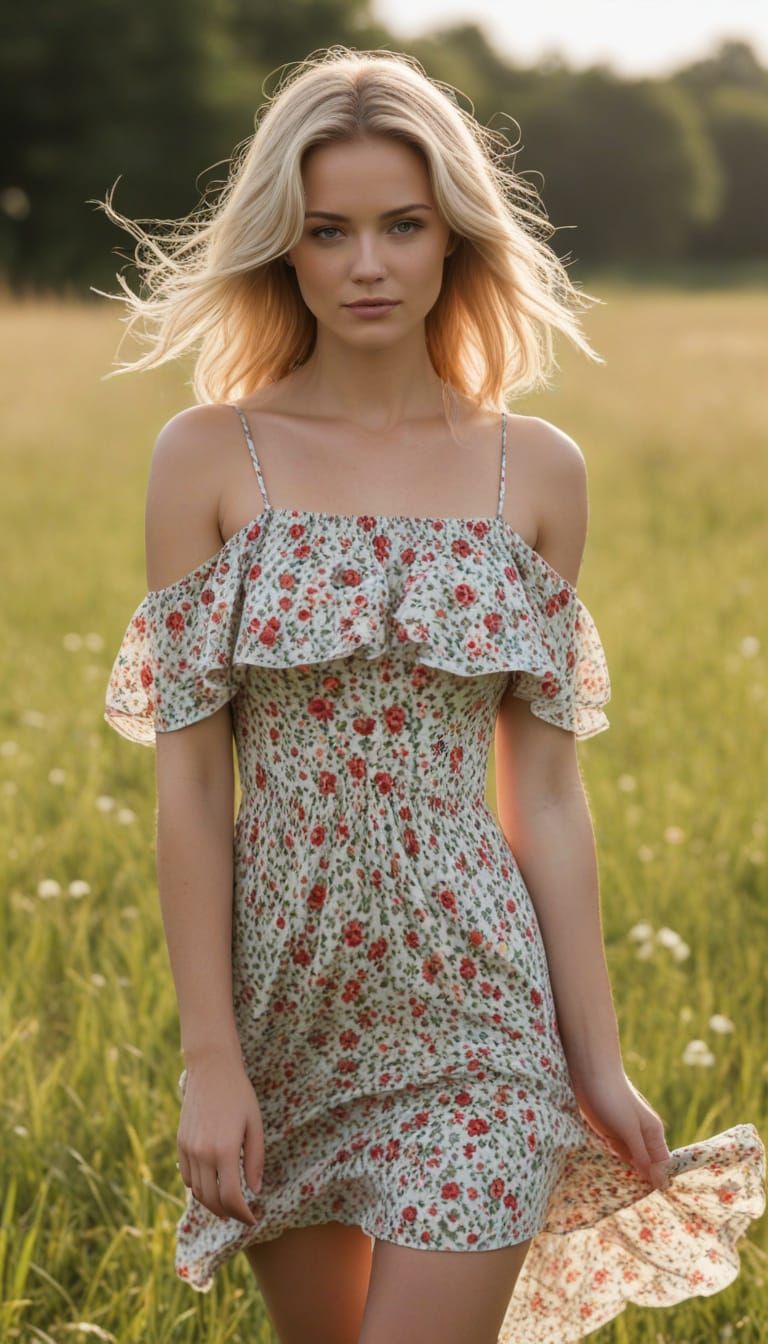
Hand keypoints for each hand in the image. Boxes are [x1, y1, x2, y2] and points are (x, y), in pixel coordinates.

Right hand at [177, 1052, 263, 1223]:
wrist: (211, 1069)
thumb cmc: (239, 1094)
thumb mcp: (254, 1124)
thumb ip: (255, 1160)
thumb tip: (255, 1190)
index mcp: (224, 1150)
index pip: (231, 1197)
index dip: (243, 1214)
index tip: (253, 1219)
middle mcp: (202, 1153)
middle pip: (212, 1200)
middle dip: (228, 1213)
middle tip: (242, 1216)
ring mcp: (188, 1149)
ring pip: (197, 1191)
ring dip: (212, 1203)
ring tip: (227, 1205)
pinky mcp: (180, 1143)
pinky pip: (186, 1176)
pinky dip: (198, 1187)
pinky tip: (211, 1185)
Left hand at [569, 1068, 671, 1190]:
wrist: (590, 1074)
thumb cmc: (613, 1098)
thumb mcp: (629, 1130)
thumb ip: (643, 1155)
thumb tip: (659, 1182)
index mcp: (654, 1134)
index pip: (663, 1166)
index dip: (659, 1182)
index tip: (652, 1202)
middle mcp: (643, 1136)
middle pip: (648, 1166)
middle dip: (642, 1180)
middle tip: (633, 1198)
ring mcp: (626, 1135)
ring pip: (631, 1161)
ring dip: (627, 1171)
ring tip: (621, 1186)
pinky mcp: (610, 1132)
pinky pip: (617, 1153)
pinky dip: (614, 1159)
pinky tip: (608, 1164)